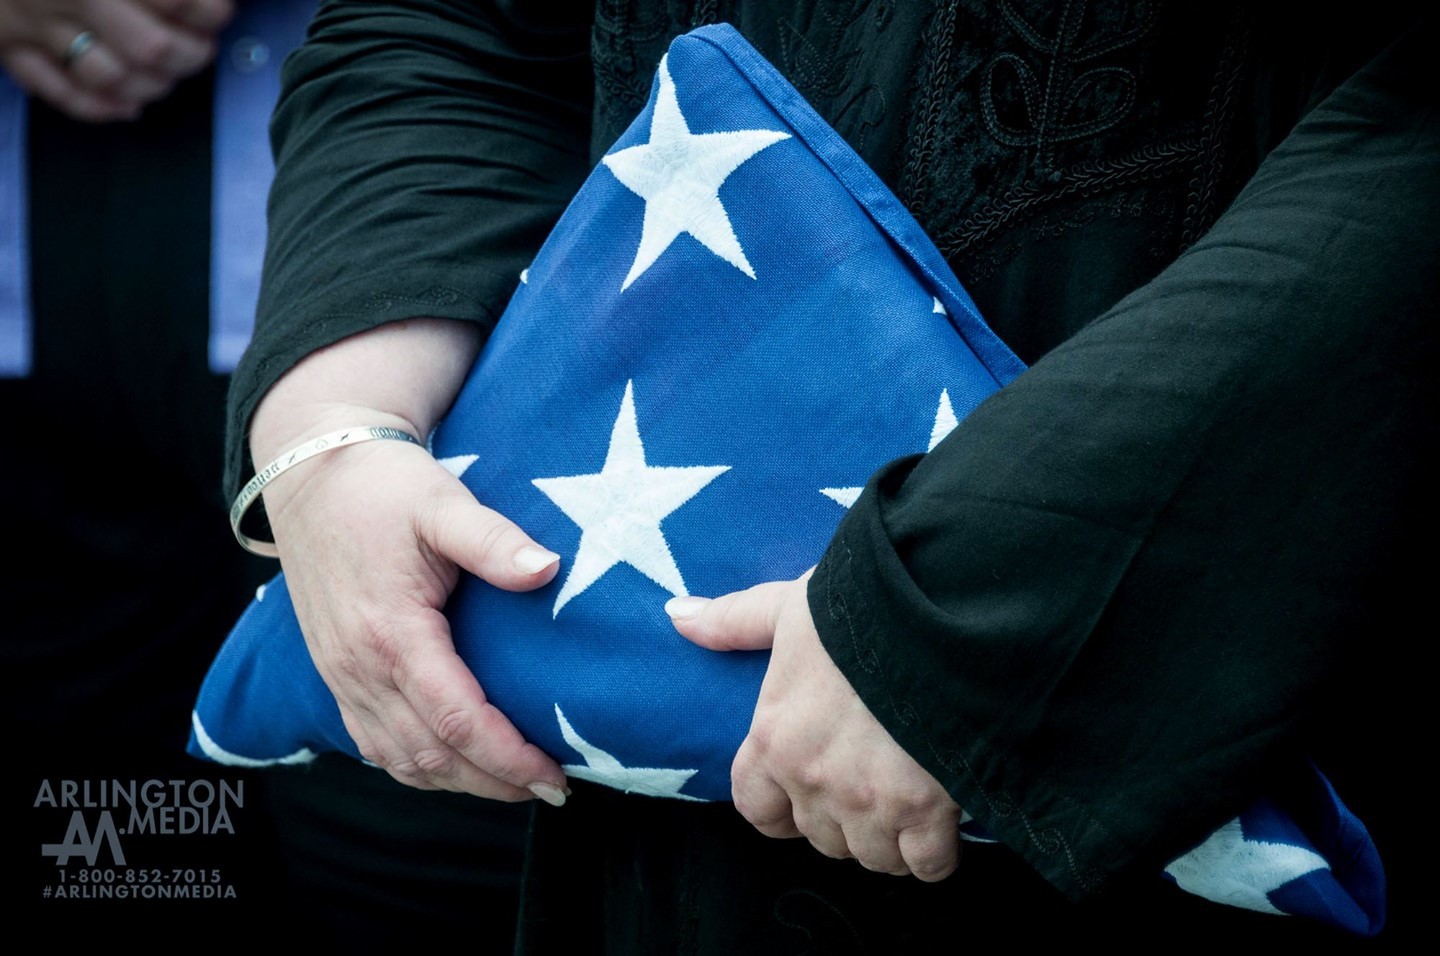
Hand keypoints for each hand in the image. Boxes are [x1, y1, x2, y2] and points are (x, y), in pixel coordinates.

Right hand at [0, 0, 231, 121]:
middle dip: (190, 55)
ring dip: (152, 86)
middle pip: (151, 48)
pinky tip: (128, 104)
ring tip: (166, 73)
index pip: (175, 0)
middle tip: (198, 47)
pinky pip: (60, 92)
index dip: (209, 13)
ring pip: (111, 77)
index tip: (217, 14)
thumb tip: (211, 1)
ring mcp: (35, 21)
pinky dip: (101, 107)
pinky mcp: (9, 44)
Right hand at [250, 319, 569, 804]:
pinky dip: (419, 766)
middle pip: (431, 753)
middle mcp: (359, 666)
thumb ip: (493, 541)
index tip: (556, 773)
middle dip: (494, 782)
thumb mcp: (443, 503)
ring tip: (516, 786)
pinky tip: (458, 765)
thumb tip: (549, 570)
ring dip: (459, 782)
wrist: (311, 473)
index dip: (509, 755)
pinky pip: (374, 744)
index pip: (457, 717)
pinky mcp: (335, 673)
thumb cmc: (383, 485)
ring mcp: (341, 675)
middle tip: (553, 789)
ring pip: (400, 759)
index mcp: (391, 631)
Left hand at [668, 573, 961, 879]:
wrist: (941, 614)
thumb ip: (735, 620)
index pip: (756, 809)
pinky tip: (943, 820)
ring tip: (907, 801)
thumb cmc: (863, 607)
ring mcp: (871, 802)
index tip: (803, 794)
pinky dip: (935, 853)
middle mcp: (814, 780)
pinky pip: (927, 865)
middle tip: (870, 782)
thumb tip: (678, 615)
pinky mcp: (928, 811)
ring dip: (889, 839)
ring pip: (873, 857)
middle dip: (842, 819)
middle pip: (821, 837)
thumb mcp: (790, 607)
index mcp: (775, 737)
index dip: (780, 809)